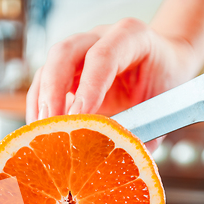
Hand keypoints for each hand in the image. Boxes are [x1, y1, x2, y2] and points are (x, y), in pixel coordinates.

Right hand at [26, 18, 198, 125]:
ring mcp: (80, 51)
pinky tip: (40, 133)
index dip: (88, 87)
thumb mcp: (162, 107)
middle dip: (53, 92)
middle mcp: (101, 38)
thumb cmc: (165, 85)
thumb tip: (115, 165)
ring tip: (39, 135)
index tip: (77, 118)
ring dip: (41, 102)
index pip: (103, 56)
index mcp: (132, 37)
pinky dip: (38, 107)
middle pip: (65, 53)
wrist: (164, 64)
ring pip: (48, 66)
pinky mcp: (67, 69)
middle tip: (49, 128)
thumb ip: (141, 134)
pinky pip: (44, 83)